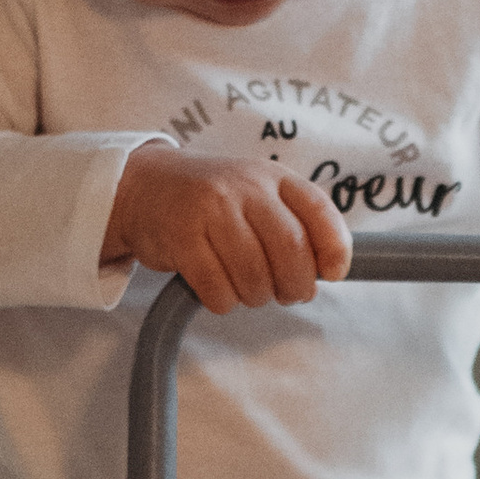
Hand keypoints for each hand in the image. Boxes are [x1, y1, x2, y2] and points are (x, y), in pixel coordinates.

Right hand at [102, 145, 350, 311]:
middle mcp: (244, 187)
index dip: (334, 249)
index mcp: (273, 177)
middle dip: (296, 286)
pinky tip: (220, 290)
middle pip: (290, 250)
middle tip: (289, 294)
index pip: (319, 211)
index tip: (333, 274)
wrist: (144, 186)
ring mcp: (210, 209)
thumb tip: (329, 268)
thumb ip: (294, 221)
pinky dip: (224, 301)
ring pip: (254, 275)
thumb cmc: (212, 200)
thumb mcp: (257, 194)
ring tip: (250, 290)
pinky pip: (217, 289)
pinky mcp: (181, 237)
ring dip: (258, 296)